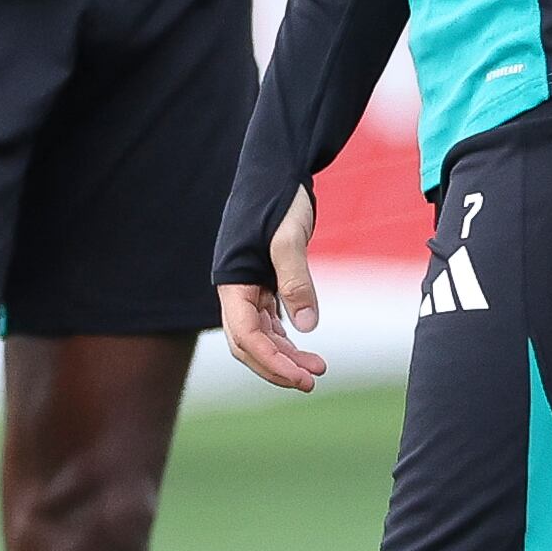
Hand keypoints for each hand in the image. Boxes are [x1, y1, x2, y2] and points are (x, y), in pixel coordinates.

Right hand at [220, 189, 324, 389]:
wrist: (276, 169)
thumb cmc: (279, 198)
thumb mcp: (288, 238)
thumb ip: (296, 281)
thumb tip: (307, 328)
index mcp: (233, 282)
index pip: (246, 337)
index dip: (272, 362)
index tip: (302, 380)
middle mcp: (236, 289)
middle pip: (249, 343)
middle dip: (278, 366)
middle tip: (312, 381)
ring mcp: (248, 286)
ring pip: (261, 334)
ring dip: (285, 354)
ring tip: (318, 367)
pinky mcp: (262, 280)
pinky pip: (269, 319)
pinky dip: (285, 336)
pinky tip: (304, 345)